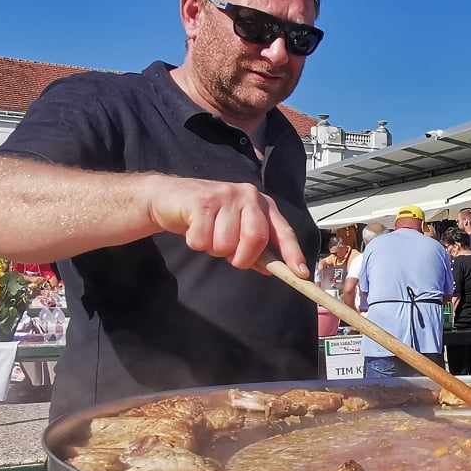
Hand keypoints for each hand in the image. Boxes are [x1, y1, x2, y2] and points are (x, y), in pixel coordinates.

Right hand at [145, 177, 309, 276]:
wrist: (169, 198)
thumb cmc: (208, 217)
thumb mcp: (236, 231)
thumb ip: (255, 249)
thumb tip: (272, 269)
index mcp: (262, 204)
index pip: (283, 231)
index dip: (293, 254)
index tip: (301, 274)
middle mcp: (248, 196)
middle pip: (255, 238)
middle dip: (242, 257)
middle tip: (229, 255)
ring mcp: (226, 196)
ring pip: (226, 244)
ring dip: (213, 248)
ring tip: (207, 233)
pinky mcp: (202, 201)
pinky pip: (203, 241)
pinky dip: (196, 243)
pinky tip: (193, 228)